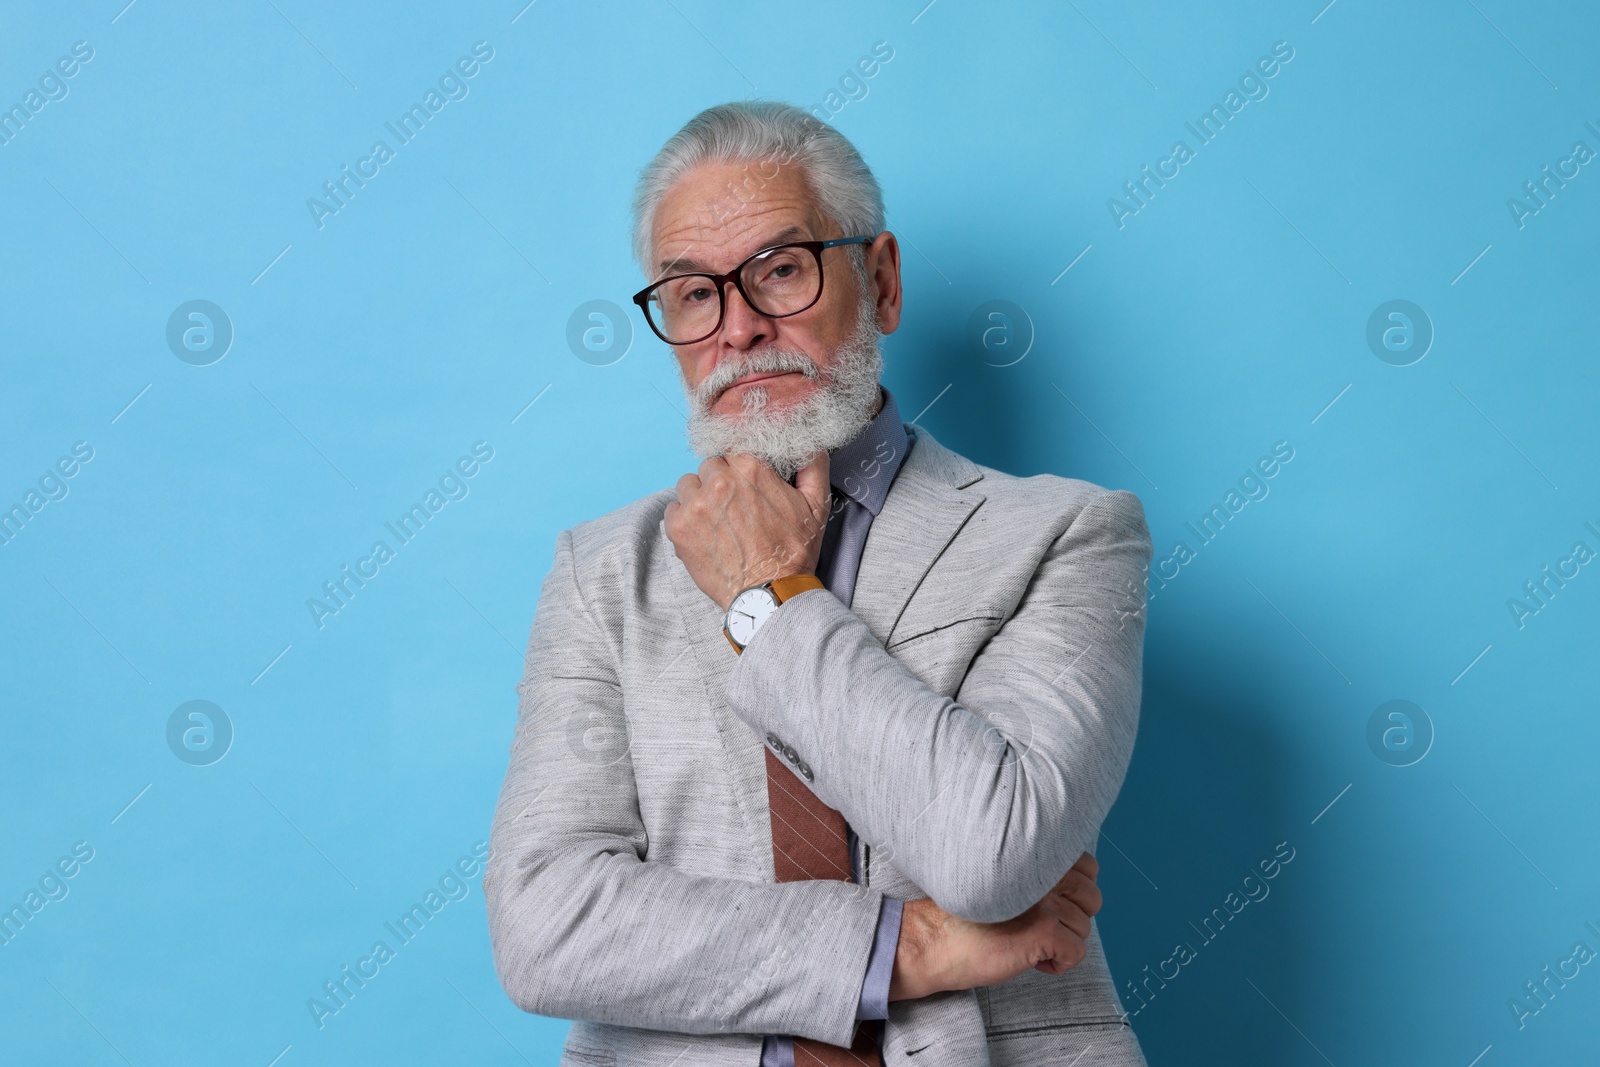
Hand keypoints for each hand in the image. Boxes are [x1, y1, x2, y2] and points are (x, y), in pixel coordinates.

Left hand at [663, 451, 831, 611]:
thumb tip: (810, 444)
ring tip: (717, 521)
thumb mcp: (816, 506)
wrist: (769, 594)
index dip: (740, 469)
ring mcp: (695, 505)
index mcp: (750, 469)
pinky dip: (684, 519)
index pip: (733, 450)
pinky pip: (673, 509)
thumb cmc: (793, 553)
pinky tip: (703, 535)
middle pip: (710, 466)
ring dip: (699, 497)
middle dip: (720, 481)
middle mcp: (719, 482)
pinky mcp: (678, 528)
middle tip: (734, 507)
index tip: (745, 485)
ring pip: (688, 485)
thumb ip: (813, 467)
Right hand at [889, 852, 1101, 1000]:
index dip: (1076, 890)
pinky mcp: (1044, 931)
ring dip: (1063, 942)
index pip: (1087, 866)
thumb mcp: (1003, 882)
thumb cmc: (961, 914)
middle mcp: (1042, 873)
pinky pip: (1076, 953)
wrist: (932, 939)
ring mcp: (1045, 901)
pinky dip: (1059, 964)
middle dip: (1073, 918)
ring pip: (1084, 928)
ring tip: (1032, 945)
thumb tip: (1075, 890)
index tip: (1053, 906)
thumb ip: (1036, 875)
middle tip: (1044, 929)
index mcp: (1033, 856)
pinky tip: (1034, 962)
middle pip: (1091, 897)